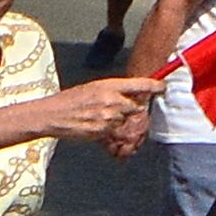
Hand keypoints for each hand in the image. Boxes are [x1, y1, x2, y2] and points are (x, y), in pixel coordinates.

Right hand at [46, 74, 166, 142]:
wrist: (52, 114)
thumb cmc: (70, 100)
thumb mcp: (93, 88)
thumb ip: (114, 91)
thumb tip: (133, 93)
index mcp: (109, 85)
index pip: (140, 84)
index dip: (155, 86)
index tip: (162, 87)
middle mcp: (112, 100)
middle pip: (135, 106)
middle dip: (129, 108)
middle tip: (113, 108)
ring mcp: (108, 117)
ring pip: (123, 120)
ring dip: (116, 120)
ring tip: (96, 116)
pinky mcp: (103, 131)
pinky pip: (113, 131)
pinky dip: (106, 130)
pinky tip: (92, 124)